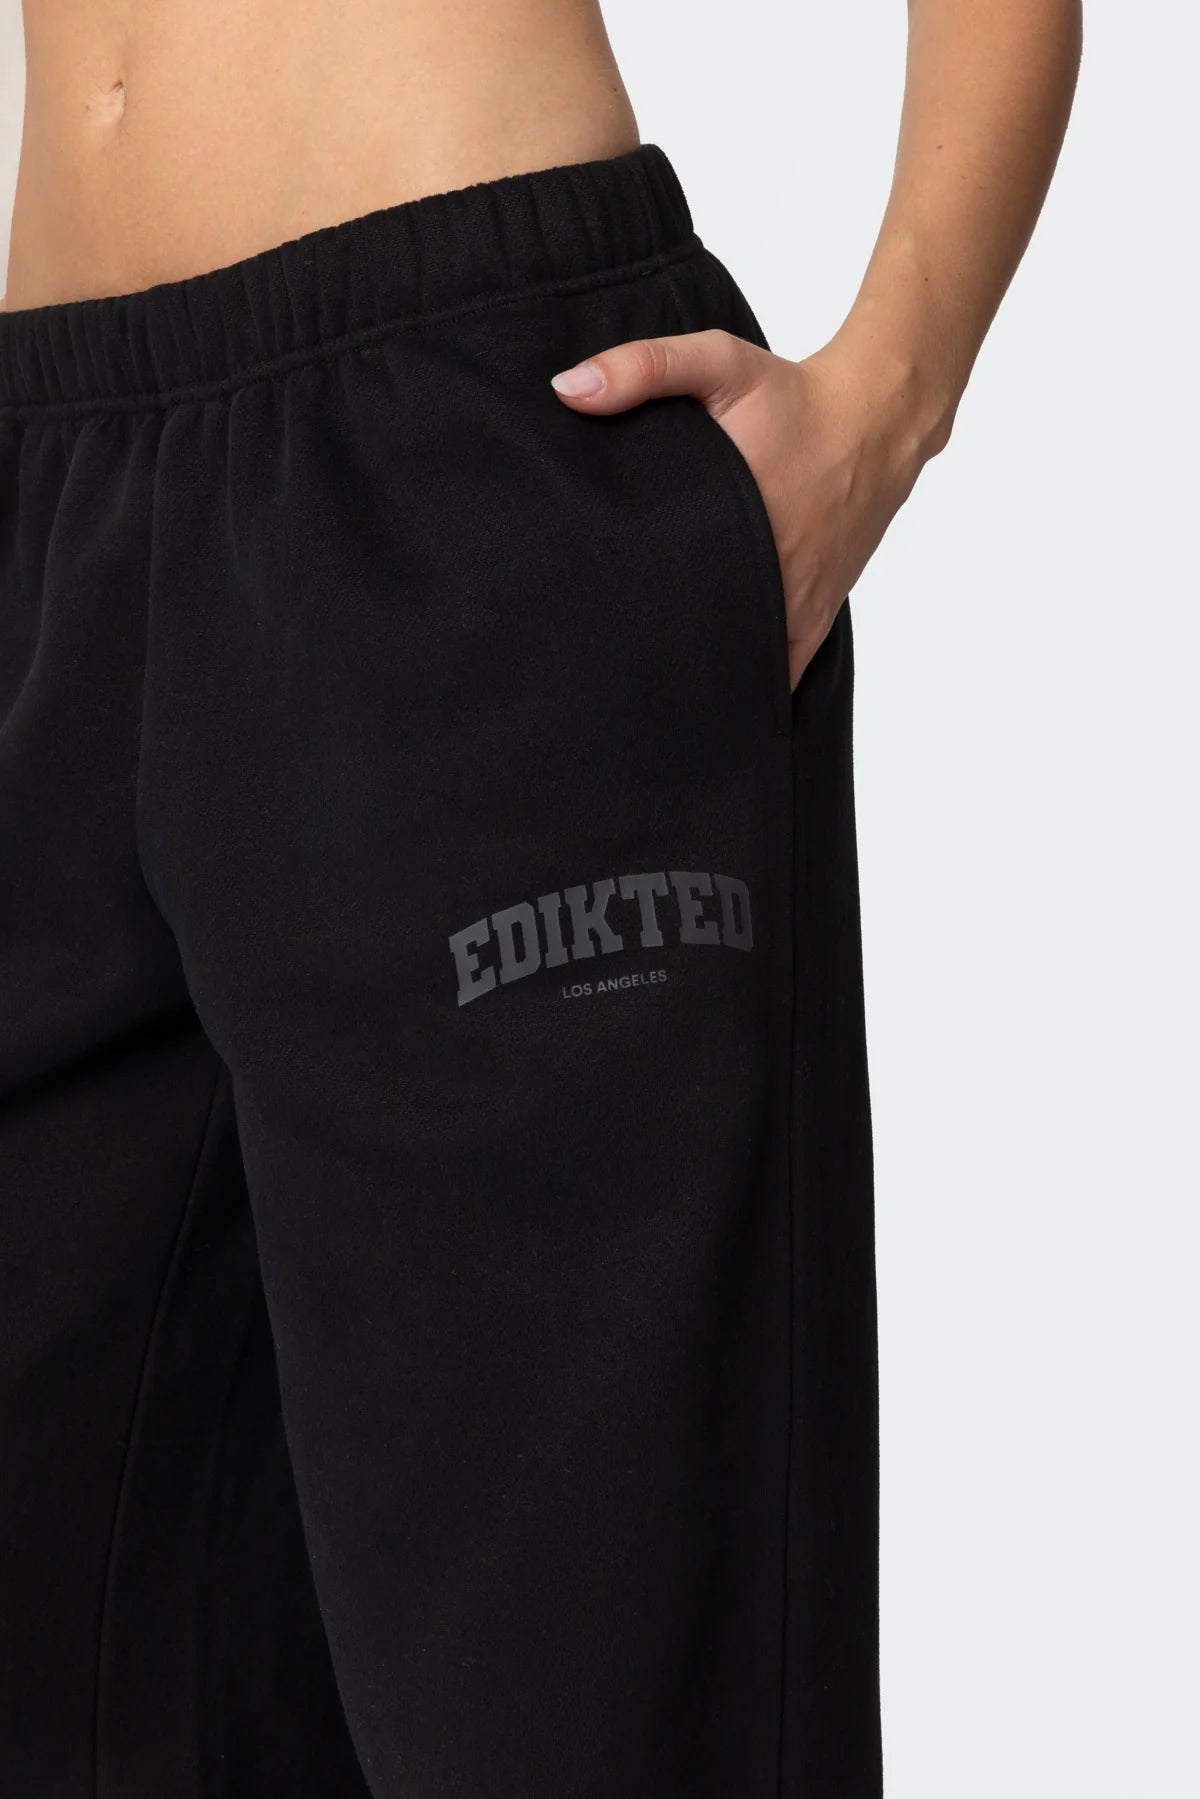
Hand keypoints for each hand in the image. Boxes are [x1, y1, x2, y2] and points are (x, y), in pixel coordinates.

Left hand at [551, 329, 949, 688]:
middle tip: (611, 675)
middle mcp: (771, 576)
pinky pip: (781, 670)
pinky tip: (715, 704)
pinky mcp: (817, 615)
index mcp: (737, 523)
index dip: (631, 623)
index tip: (592, 638)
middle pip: (703, 643)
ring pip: (743, 668)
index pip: (669, 595)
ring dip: (705, 681)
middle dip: (658, 662)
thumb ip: (644, 368)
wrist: (876, 420)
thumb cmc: (793, 397)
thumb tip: (568, 389)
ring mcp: (797, 604)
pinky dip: (750, 686)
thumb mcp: (720, 363)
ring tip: (655, 703)